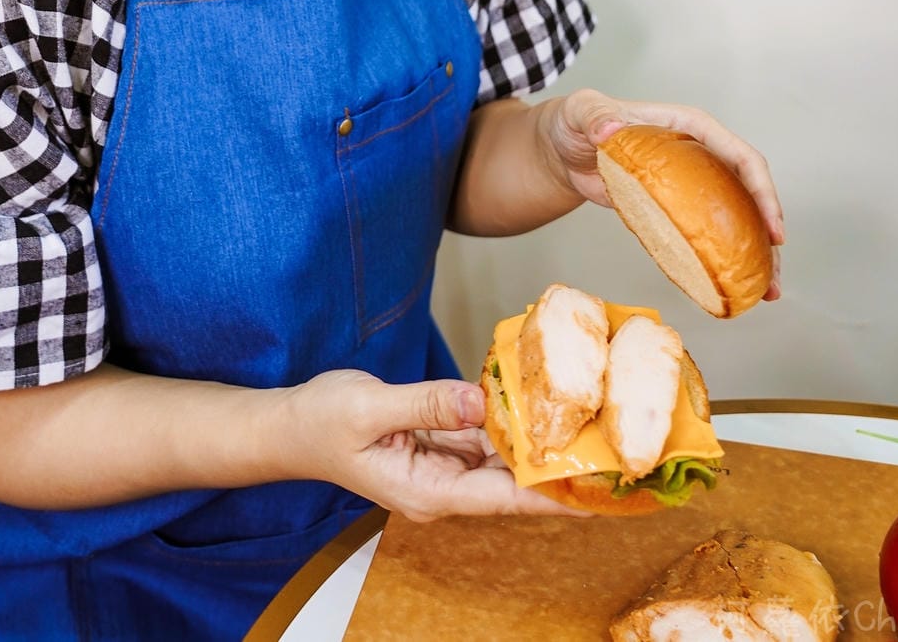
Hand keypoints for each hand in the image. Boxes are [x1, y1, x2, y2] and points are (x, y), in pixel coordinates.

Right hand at [286, 369, 590, 521]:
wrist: (290, 426)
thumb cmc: (321, 423)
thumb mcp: (371, 408)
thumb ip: (427, 404)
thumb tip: (479, 400)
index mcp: (426, 492)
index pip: (504, 497)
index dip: (554, 495)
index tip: (597, 492)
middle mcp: (441, 488)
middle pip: (510, 480)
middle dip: (556, 465)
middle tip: (607, 444)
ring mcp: (439, 469)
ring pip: (498, 457)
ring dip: (534, 441)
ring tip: (586, 423)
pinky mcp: (435, 446)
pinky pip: (478, 437)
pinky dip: (504, 422)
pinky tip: (533, 403)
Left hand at [535, 88, 784, 299]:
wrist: (563, 150)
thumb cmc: (578, 122)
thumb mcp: (583, 111)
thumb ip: (596, 118)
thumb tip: (609, 130)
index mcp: (689, 127)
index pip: (739, 156)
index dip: (761, 191)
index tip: (771, 227)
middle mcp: (700, 154)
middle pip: (748, 193)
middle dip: (768, 233)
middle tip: (772, 275)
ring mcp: (693, 184)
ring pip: (736, 218)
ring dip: (754, 254)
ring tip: (765, 292)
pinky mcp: (678, 209)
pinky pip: (709, 234)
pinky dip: (721, 260)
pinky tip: (729, 286)